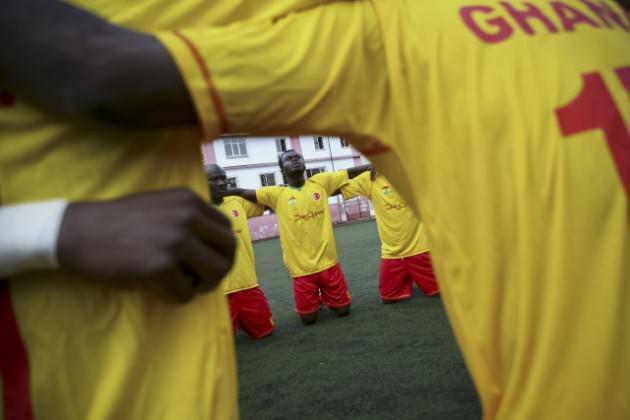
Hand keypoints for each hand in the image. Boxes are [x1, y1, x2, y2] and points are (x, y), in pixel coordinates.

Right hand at [57, 188, 235, 302]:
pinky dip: (175, 297)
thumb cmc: (117, 221)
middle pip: (229, 251)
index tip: (201, 259)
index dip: (217, 249)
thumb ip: (188, 219)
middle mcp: (188, 216)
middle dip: (217, 269)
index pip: (227, 229)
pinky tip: (156, 289)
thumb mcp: (161, 207)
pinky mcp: (161, 266)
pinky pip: (186, 293)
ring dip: (201, 285)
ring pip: (216, 273)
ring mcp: (176, 240)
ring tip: (179, 283)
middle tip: (196, 278)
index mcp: (189, 200)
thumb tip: (217, 244)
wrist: (76, 231)